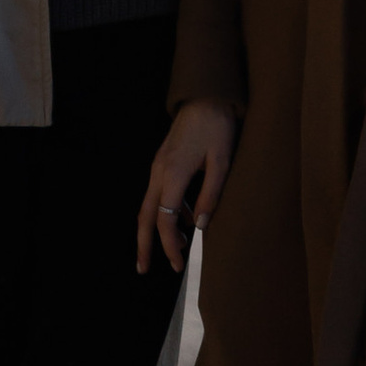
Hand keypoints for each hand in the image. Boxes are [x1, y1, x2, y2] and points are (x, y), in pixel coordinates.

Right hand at [137, 98, 238, 274]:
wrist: (206, 96)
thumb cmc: (217, 127)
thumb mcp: (222, 161)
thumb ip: (211, 194)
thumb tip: (200, 225)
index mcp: (173, 173)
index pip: (164, 218)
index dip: (168, 244)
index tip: (178, 264)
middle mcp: (159, 171)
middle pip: (144, 215)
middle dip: (143, 244)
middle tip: (143, 269)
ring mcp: (158, 165)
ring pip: (148, 204)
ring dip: (155, 229)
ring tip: (176, 249)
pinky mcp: (163, 162)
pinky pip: (158, 193)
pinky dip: (165, 211)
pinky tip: (186, 219)